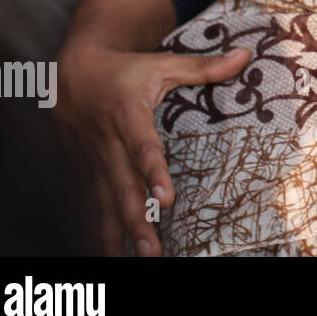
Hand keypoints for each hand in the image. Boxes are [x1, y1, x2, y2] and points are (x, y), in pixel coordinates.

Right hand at [56, 38, 250, 254]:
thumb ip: (203, 67)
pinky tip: (112, 255)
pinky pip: (94, 207)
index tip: (167, 198)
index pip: (143, 148)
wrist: (69, 75)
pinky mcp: (86, 174)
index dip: (154, 173)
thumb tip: (247, 55)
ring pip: (106, 203)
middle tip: (153, 250)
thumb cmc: (125, 70)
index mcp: (128, 116)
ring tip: (136, 260)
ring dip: (119, 234)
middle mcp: (108, 144)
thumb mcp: (162, 64)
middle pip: (123, 187)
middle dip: (137, 220)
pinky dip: (102, 231)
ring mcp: (94, 163)